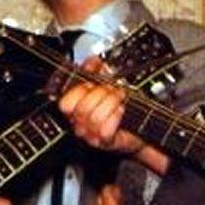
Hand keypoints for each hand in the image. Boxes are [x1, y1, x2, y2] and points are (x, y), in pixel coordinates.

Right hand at [58, 58, 169, 173]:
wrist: (139, 120)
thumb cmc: (118, 102)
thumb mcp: (104, 80)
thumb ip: (94, 68)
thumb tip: (92, 62)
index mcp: (75, 107)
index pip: (65, 103)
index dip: (80, 90)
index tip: (93, 84)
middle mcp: (80, 123)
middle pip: (82, 109)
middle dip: (102, 94)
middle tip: (112, 91)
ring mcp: (91, 135)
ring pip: (94, 119)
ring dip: (111, 104)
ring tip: (119, 101)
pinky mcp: (104, 143)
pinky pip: (105, 131)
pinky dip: (116, 118)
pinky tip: (120, 112)